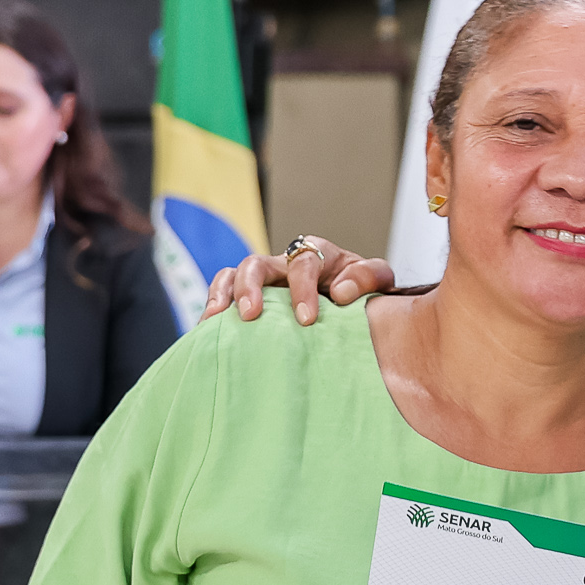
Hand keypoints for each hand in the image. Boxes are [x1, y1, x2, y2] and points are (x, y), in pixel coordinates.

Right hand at [201, 234, 398, 325]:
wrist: (356, 304)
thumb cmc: (364, 292)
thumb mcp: (377, 281)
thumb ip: (368, 278)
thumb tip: (342, 292)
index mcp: (316, 254)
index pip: (302, 263)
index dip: (302, 289)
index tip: (307, 320)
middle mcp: (284, 263)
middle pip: (257, 263)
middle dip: (251, 287)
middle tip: (251, 315)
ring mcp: (264, 280)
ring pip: (233, 275)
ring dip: (223, 295)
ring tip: (216, 319)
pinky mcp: (250, 298)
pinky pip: (223, 294)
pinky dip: (214, 308)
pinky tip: (207, 330)